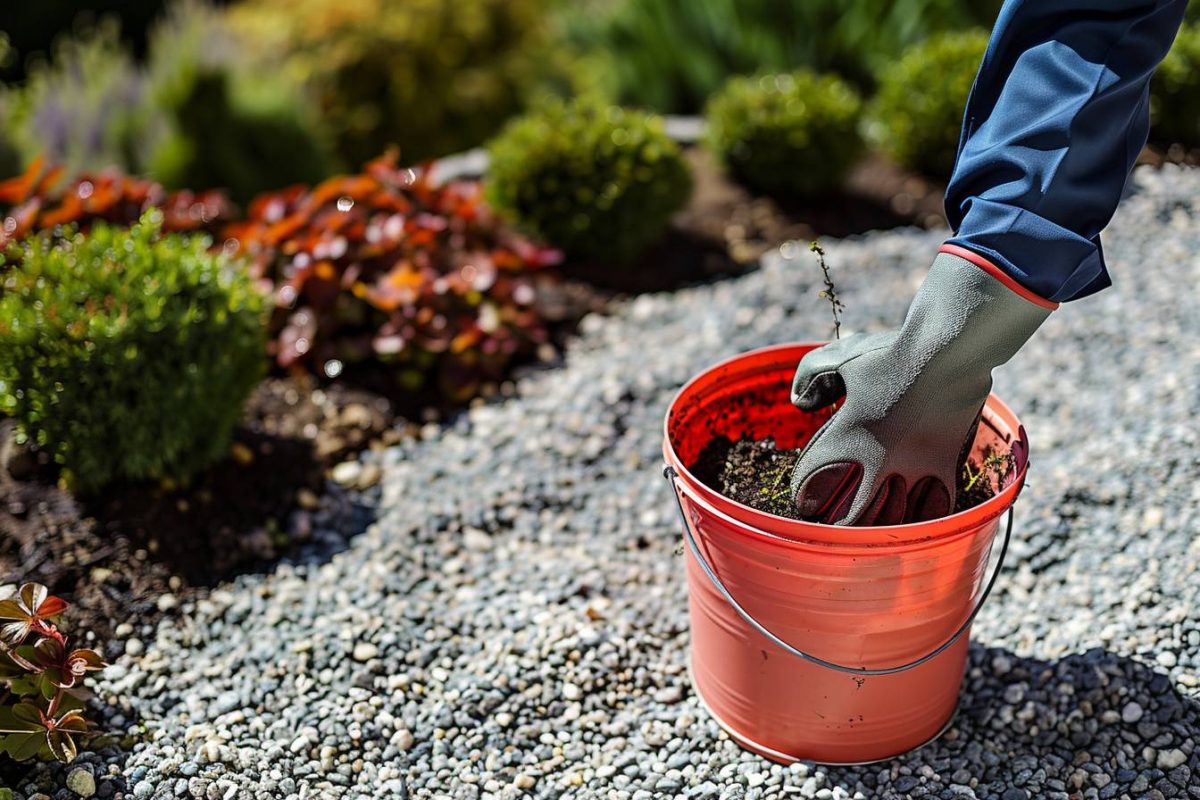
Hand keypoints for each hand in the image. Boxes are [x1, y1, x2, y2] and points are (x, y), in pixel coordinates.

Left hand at [788, 250, 1051, 524]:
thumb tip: (800, 404)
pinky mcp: (946, 463)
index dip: (803, 496)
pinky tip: (914, 520)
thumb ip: (810, 377)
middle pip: (857, 516)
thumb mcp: (839, 356)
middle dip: (842, 527)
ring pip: (897, 517)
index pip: (814, 482)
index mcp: (849, 436)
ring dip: (882, 526)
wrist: (948, 348)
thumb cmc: (891, 351)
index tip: (801, 503)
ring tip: (871, 532)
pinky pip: (935, 506)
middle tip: (833, 530)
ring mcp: (917, 466)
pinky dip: (922, 517)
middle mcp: (881, 459)